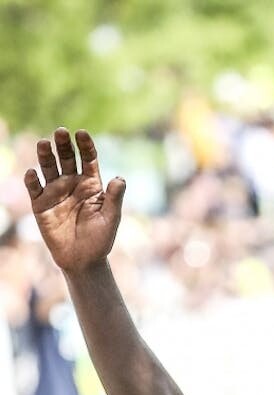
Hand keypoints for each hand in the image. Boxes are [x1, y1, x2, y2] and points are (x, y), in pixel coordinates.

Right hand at [24, 129, 125, 274]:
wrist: (83, 261)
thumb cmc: (100, 240)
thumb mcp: (111, 219)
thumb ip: (115, 199)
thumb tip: (120, 179)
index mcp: (91, 184)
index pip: (88, 158)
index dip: (85, 145)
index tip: (81, 134)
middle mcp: (72, 183)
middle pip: (66, 158)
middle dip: (63, 144)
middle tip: (61, 132)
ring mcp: (55, 191)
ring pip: (48, 167)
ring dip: (46, 155)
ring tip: (44, 143)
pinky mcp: (40, 204)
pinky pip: (34, 187)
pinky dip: (32, 179)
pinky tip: (33, 173)